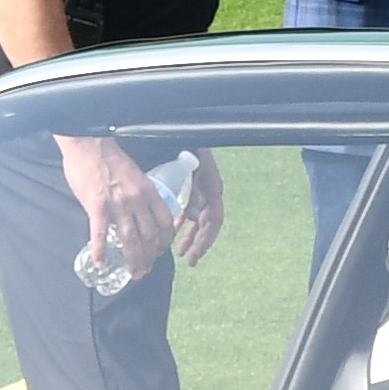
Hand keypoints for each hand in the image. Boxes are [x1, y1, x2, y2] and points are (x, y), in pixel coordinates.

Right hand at [57, 132, 174, 283]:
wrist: (89, 144)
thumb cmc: (109, 158)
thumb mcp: (135, 175)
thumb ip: (140, 195)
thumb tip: (140, 213)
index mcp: (148, 191)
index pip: (165, 223)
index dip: (164, 242)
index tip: (159, 251)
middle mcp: (137, 200)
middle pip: (149, 237)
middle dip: (150, 258)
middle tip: (145, 270)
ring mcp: (118, 205)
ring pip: (131, 240)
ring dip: (134, 261)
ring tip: (133, 274)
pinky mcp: (97, 207)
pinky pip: (100, 235)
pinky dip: (100, 252)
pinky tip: (100, 264)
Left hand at [172, 142, 224, 264]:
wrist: (181, 129)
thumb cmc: (185, 145)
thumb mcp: (191, 167)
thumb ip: (193, 191)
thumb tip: (192, 216)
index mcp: (212, 187)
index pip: (214, 220)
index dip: (206, 239)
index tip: (195, 254)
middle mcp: (210, 191)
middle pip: (208, 223)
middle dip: (199, 243)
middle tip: (189, 260)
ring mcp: (202, 190)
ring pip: (200, 219)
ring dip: (191, 236)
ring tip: (181, 252)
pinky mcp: (194, 187)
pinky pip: (191, 210)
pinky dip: (183, 222)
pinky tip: (174, 230)